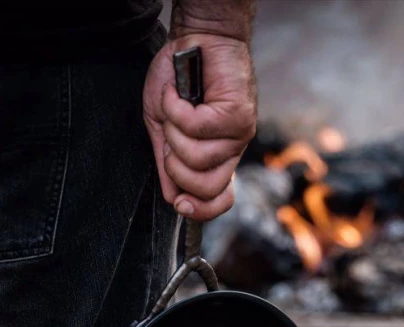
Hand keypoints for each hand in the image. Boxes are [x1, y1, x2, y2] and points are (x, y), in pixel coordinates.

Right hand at [143, 33, 256, 220]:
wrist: (194, 40)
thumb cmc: (178, 81)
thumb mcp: (164, 129)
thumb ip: (167, 164)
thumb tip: (173, 199)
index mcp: (217, 160)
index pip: (218, 200)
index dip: (200, 210)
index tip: (180, 203)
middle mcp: (232, 151)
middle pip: (206, 187)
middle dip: (175, 167)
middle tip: (170, 136)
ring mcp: (239, 135)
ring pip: (198, 159)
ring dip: (174, 131)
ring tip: (176, 106)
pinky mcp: (238, 115)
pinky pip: (197, 129)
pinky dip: (176, 109)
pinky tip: (178, 94)